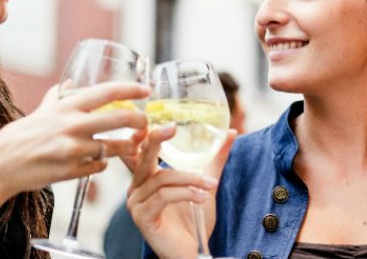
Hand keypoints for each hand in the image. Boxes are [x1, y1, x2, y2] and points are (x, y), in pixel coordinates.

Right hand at [0, 81, 148, 195]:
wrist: (2, 164)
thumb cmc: (21, 135)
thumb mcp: (41, 110)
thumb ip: (58, 96)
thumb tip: (69, 83)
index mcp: (67, 106)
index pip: (107, 92)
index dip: (130, 90)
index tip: (145, 90)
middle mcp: (73, 125)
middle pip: (121, 119)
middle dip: (140, 122)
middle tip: (145, 124)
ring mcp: (75, 150)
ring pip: (115, 147)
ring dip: (127, 147)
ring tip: (130, 146)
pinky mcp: (74, 171)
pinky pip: (100, 165)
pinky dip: (103, 163)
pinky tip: (99, 161)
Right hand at [126, 126, 235, 258]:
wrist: (192, 252)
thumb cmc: (192, 220)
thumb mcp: (204, 184)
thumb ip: (214, 159)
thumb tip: (231, 133)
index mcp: (145, 178)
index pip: (135, 152)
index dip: (138, 136)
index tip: (149, 121)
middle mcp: (135, 188)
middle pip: (142, 158)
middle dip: (155, 140)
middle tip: (171, 127)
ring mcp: (136, 203)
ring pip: (162, 178)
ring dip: (190, 179)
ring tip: (210, 184)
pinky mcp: (143, 217)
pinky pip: (164, 196)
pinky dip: (186, 193)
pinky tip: (201, 197)